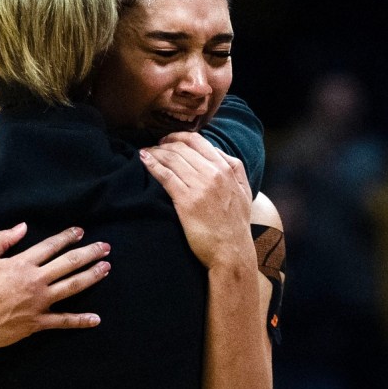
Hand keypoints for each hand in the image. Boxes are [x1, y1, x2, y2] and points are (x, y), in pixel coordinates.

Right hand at [0, 223, 110, 354]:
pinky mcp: (37, 323)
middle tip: (105, 246)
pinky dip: (81, 320)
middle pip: (68, 263)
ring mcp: (38, 303)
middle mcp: (34, 281)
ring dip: (91, 276)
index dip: (67, 237)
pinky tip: (96, 318)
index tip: (80, 232)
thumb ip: (1, 240)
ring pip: (72, 287)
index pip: (50, 246)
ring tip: (106, 268)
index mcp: (20, 264)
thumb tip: (22, 227)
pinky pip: (63, 321)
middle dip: (89, 253)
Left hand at [140, 132, 252, 268]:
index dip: (178, 137)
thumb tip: (217, 152)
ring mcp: (200, 186)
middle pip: (182, 148)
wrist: (231, 251)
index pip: (198, 141)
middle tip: (153, 147)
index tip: (168, 141)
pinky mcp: (186, 201)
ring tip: (145, 153)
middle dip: (164, 144)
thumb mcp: (244, 190)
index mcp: (227, 168)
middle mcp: (214, 173)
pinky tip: (143, 160)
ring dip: (155, 152)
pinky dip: (152, 164)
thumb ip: (234, 168)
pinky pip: (165, 176)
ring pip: (172, 159)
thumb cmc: (235, 224)